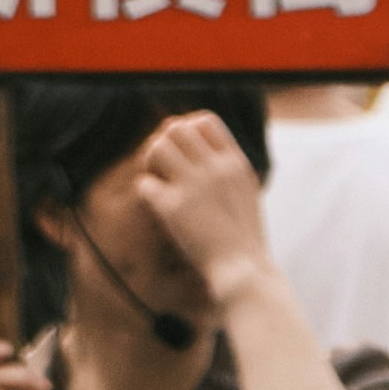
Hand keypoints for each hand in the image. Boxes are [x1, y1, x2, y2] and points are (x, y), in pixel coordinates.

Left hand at [124, 112, 273, 293]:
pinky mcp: (173, 208)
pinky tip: (154, 205)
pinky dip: (145, 192)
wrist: (244, 269)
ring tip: (156, 181)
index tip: (182, 150)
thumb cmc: (242, 235)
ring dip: (149, 162)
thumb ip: (226, 167)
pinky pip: (143, 183)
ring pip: (156, 147)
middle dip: (162, 142)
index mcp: (235, 162)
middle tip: (162, 166)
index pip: (203, 120)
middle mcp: (215, 169)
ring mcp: (193, 186)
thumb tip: (200, 149)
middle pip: (175, 128)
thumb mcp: (245, 191)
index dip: (186, 129)